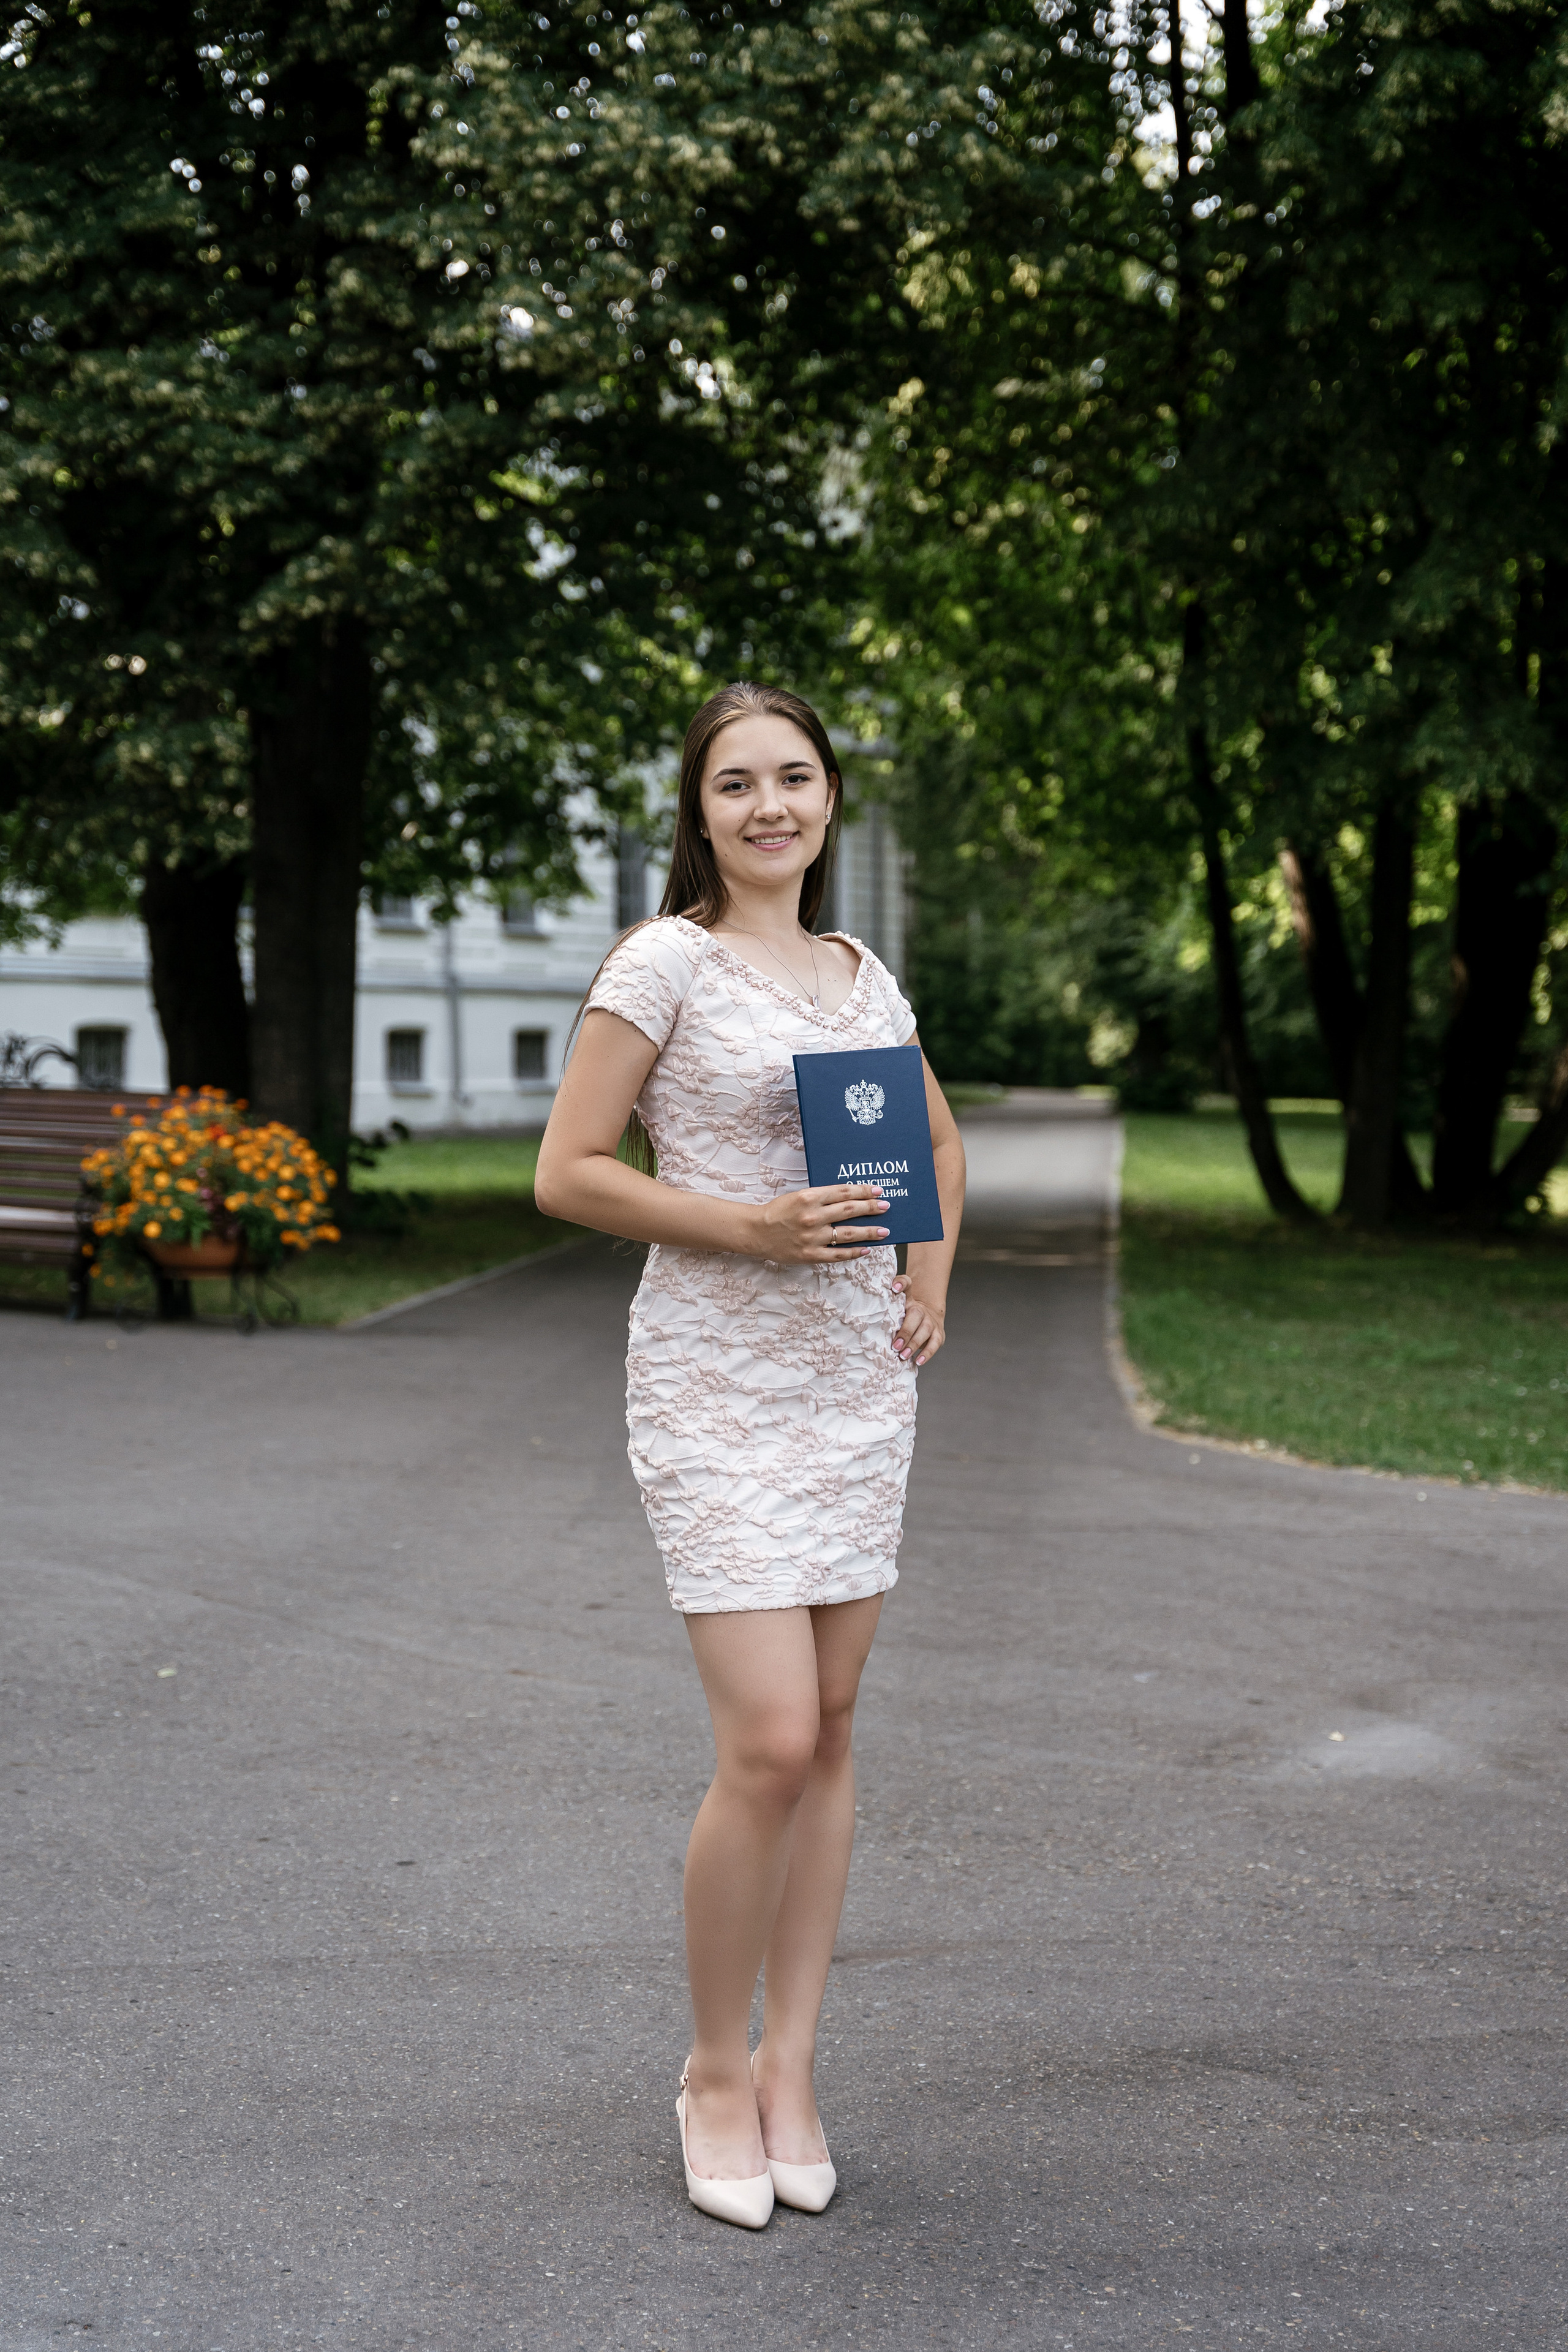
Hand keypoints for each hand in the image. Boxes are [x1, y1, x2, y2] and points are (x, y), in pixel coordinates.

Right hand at [752, 1184, 889, 1263]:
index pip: (843, 1192)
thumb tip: (850, 1198)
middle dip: (871, 1208)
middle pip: (849, 1210)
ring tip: (884, 1231)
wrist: (756, 1232)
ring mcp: (812, 1237)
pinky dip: (854, 1252)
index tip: (877, 1191)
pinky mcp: (810, 1255)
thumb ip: (821, 1197)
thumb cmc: (778, 1212)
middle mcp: (812, 1216)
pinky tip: (866, 1249)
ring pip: (848, 1234)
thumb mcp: (798, 1196)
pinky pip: (838, 1254)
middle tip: (885, 1207)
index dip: (863, 1191)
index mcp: (808, 1197)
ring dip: (869, 1232)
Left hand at [890, 1277, 945, 1366]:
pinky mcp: (938, 1334)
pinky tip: (918, 1361)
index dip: (901, 1284)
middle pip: (916, 1316)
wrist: (927, 1315)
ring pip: (925, 1331)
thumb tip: (885, 1293)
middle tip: (895, 1346)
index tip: (894, 1288)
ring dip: (914, 1344)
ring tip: (903, 1355)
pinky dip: (927, 1354)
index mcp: (910, 1299)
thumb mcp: (897, 1305)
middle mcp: (922, 1310)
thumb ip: (888, 1300)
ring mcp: (931, 1322)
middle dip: (906, 1331)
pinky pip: (934, 1344)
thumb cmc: (906, 1313)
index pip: (907, 1285)